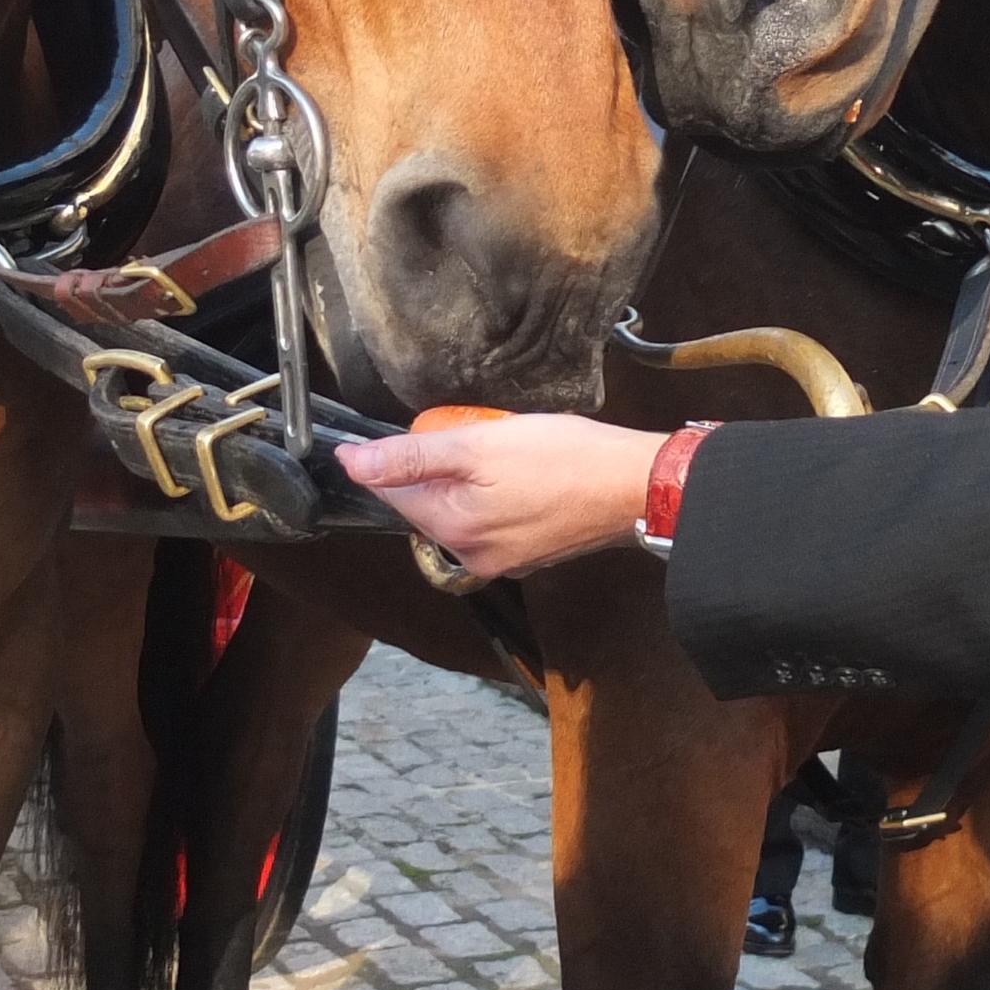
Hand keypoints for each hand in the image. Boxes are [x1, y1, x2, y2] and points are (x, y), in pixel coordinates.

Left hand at [338, 414, 666, 579]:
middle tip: (474, 435)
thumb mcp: (479, 445)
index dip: (398, 455)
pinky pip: (493, 520)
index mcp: (453, 530)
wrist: (636, 485)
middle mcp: (473, 556)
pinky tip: (524, 472)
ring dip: (468, 480)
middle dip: (439, 467)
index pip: (394, 493)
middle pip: (428, 504)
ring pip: (461, 511)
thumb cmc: (565, 459)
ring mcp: (505, 559)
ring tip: (502, 450)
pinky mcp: (532, 552)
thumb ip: (412, 456)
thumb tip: (353, 463)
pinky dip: (496, 495)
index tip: (426, 430)